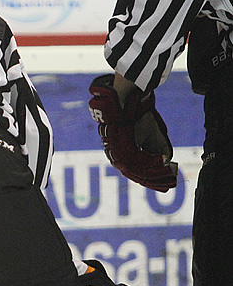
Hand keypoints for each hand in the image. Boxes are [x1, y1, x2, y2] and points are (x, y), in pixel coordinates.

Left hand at [88, 74, 177, 191]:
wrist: (128, 100)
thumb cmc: (139, 117)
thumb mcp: (152, 136)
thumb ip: (157, 150)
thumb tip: (165, 163)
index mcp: (124, 155)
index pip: (137, 173)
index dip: (153, 180)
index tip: (166, 185)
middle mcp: (118, 156)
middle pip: (136, 174)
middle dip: (155, 179)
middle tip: (169, 184)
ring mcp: (116, 151)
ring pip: (134, 169)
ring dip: (154, 172)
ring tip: (168, 174)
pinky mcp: (117, 144)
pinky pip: (132, 159)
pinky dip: (148, 162)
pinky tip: (160, 163)